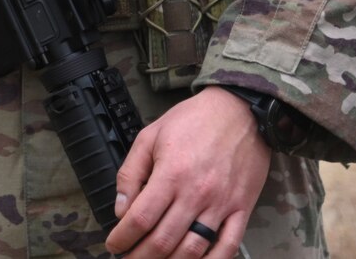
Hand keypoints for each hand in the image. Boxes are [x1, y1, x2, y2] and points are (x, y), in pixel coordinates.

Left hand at [104, 87, 271, 255]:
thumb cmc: (193, 120)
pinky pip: (228, 246)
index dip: (123, 238)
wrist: (240, 111)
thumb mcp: (150, 136)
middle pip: (164, 240)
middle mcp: (196, 193)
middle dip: (141, 256)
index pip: (140, 218)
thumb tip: (120, 208)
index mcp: (170, 174)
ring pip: (193, 249)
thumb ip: (131, 173)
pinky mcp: (241, 209)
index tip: (114, 245)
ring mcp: (221, 204)